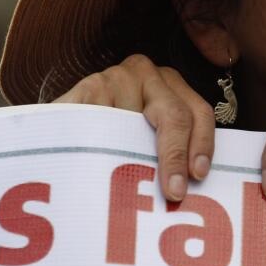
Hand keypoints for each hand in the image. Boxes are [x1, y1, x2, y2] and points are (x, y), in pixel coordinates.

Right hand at [54, 54, 213, 201]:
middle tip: (174, 191)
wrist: (62, 125)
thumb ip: (167, 151)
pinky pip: (104, 123)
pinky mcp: (89, 87)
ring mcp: (117, 77)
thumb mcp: (145, 136)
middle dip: (176, 156)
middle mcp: (147, 73)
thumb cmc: (113, 135)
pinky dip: (103, 148)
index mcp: (171, 84)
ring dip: (131, 158)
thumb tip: (189, 191)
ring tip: (127, 186)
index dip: (203, 145)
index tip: (198, 176)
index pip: (199, 113)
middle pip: (175, 116)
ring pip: (135, 126)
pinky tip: (98, 166)